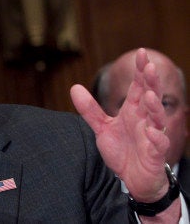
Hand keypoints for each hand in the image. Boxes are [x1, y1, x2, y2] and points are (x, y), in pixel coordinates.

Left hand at [70, 48, 168, 201]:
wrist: (133, 179)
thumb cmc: (122, 151)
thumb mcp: (102, 128)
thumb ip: (89, 110)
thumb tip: (74, 87)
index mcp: (134, 111)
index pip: (139, 86)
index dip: (141, 71)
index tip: (142, 53)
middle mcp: (145, 120)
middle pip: (151, 96)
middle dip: (151, 82)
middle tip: (149, 67)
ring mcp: (152, 136)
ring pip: (157, 118)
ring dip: (154, 106)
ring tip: (147, 95)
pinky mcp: (154, 154)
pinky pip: (158, 145)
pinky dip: (156, 138)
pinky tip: (151, 131)